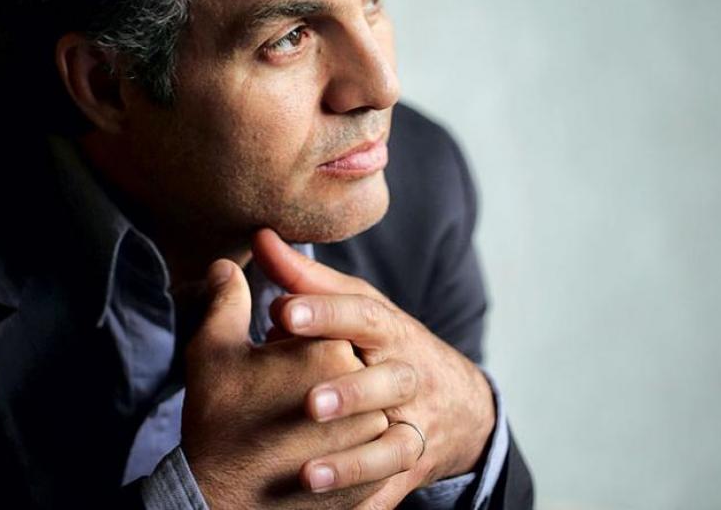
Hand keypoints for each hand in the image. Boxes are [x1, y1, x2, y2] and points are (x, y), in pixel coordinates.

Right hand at [180, 258, 391, 508]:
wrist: (221, 504)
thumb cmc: (217, 424)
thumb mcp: (214, 354)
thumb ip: (229, 302)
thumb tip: (231, 262)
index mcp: (332, 353)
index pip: (335, 327)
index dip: (307, 335)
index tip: (280, 344)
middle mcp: (365, 392)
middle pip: (361, 364)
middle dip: (334, 373)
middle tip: (297, 390)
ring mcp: (375, 438)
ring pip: (376, 406)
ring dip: (352, 411)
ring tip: (307, 423)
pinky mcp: (378, 477)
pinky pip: (381, 450)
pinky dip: (360, 447)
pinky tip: (324, 449)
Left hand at [253, 228, 496, 508]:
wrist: (459, 404)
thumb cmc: (387, 346)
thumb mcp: (357, 309)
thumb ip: (308, 280)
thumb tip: (261, 237)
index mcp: (390, 332)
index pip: (363, 315)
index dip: (327, 312)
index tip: (284, 310)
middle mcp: (408, 377)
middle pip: (391, 382)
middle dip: (352, 392)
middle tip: (310, 403)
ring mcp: (414, 425)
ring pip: (394, 445)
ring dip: (353, 460)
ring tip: (308, 474)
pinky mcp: (409, 468)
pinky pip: (389, 487)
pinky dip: (363, 500)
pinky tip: (321, 504)